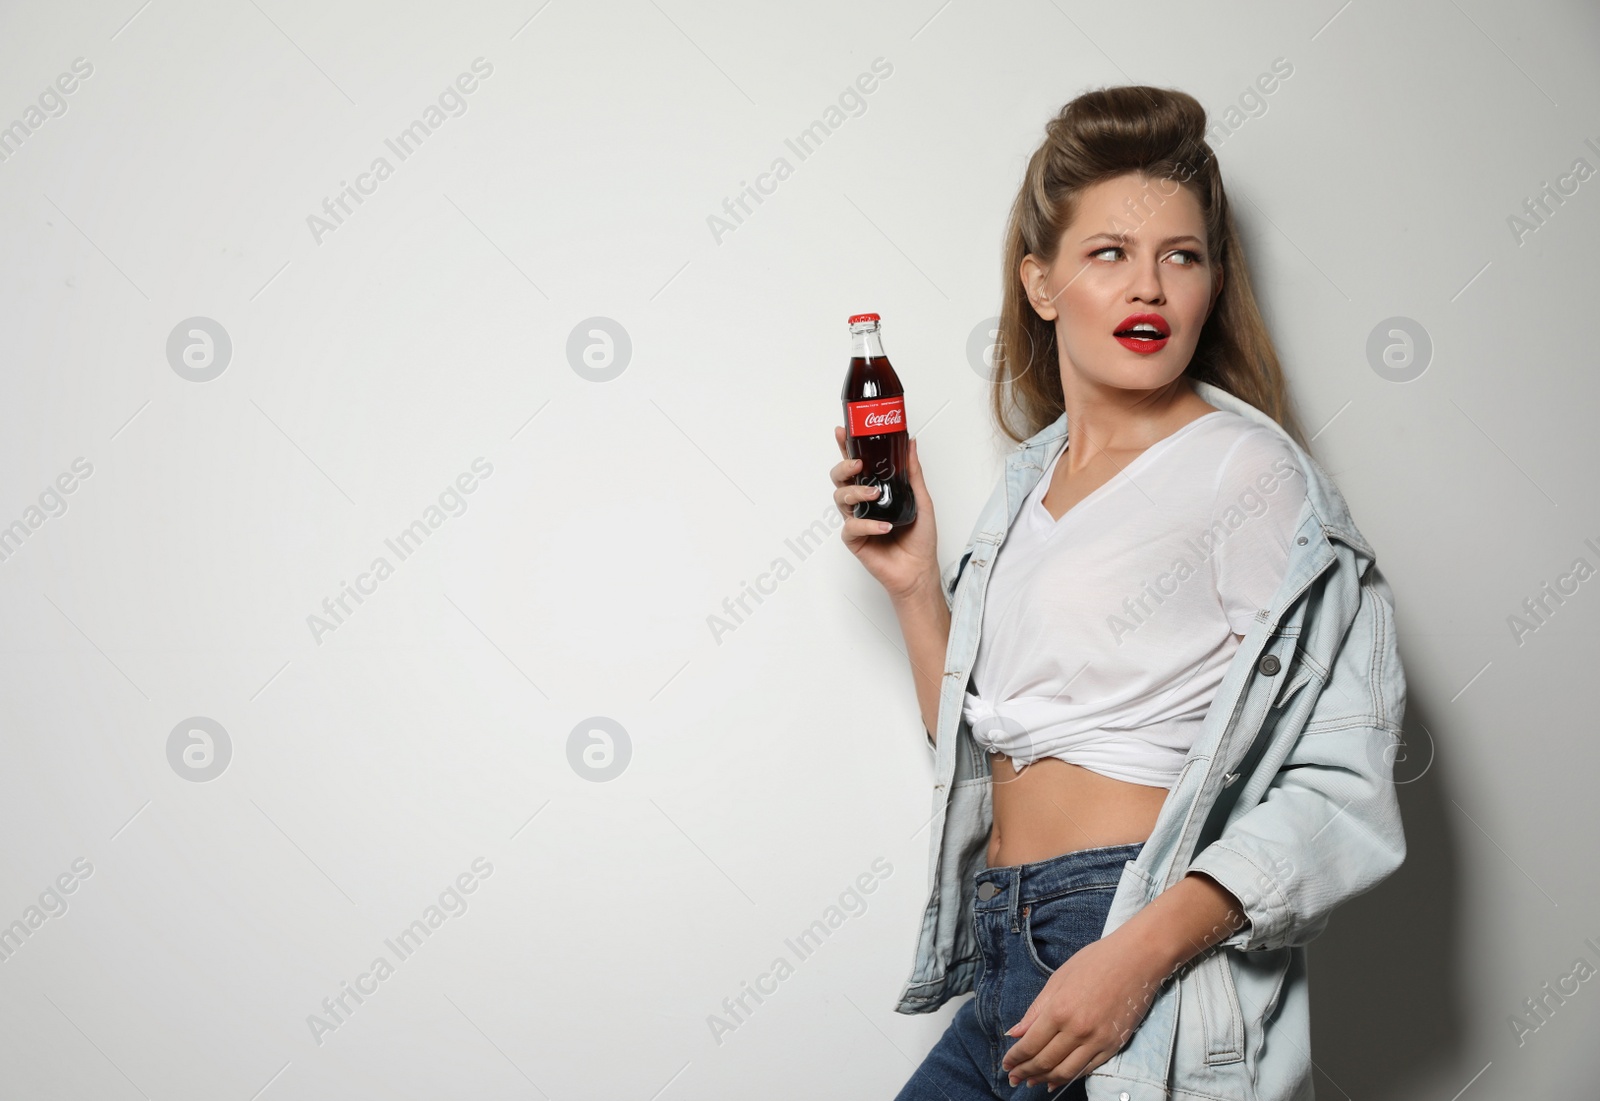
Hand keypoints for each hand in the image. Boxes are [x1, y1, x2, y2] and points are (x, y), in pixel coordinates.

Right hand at [829, 427, 938, 599]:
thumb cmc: (919, 539)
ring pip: (840, 498)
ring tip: (874, 495)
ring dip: (856, 492)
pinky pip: (851, 526)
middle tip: (858, 465)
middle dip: (844, 467)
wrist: (919, 569)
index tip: (842, 432)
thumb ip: (913, 472)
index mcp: (875, 490)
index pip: (856, 466)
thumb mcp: (922, 499)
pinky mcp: (854, 539)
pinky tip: (883, 527)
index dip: (845, 447)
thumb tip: (911, 444)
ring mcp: (856, 520)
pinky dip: (867, 525)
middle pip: (840, 478)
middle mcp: (862, 503)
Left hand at [999, 930, 1170, 1089]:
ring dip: (1045, 1079)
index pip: (1030, 1044)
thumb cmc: (1096, 961)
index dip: (1015, 1058)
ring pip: (1066, 1072)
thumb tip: (1015, 1033)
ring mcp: (1098, 1040)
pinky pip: (1087, 1069)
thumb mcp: (1058, 979)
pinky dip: (1070, 1077)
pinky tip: (1057, 1079)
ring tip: (1032, 1082)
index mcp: (1059, 1010)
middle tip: (1014, 1078)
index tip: (1006, 1065)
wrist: (1137, 959)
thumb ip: (1036, 1010)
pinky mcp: (1114, 1046)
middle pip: (1045, 1062)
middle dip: (1026, 1072)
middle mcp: (1077, 1030)